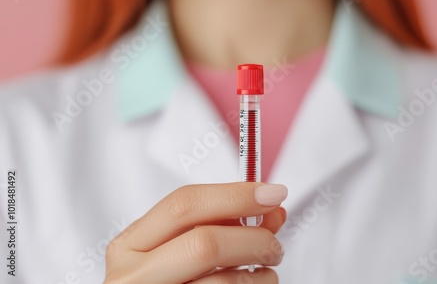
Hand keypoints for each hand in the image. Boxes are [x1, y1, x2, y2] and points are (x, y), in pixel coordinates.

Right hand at [104, 183, 287, 282]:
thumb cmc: (162, 280)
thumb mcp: (173, 249)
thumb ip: (215, 225)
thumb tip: (270, 208)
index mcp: (130, 245)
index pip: (184, 205)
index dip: (234, 195)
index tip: (272, 194)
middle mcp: (133, 274)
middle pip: (205, 243)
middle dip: (252, 238)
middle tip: (274, 244)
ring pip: (221, 282)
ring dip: (257, 273)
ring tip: (267, 272)